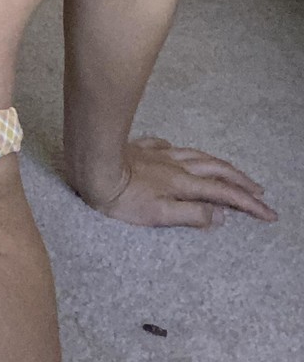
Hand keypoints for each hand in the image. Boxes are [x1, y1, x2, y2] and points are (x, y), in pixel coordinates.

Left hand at [74, 135, 277, 228]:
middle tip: (259, 191)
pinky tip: (178, 152)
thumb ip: (191, 214)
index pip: (224, 194)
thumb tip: (220, 216)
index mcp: (183, 183)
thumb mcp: (158, 215)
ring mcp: (159, 153)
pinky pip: (167, 146)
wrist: (93, 168)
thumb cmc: (121, 198)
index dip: (248, 204)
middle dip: (241, 181)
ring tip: (231, 171)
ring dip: (219, 164)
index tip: (269, 213)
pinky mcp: (141, 147)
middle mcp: (176, 165)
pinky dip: (181, 151)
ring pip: (197, 155)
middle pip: (216, 170)